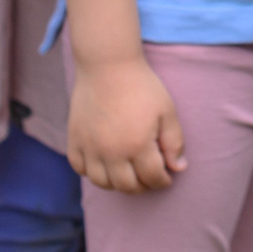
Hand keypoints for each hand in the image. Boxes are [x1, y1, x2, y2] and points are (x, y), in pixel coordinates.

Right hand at [68, 53, 186, 191]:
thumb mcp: (167, 110)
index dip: (162, 181)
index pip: (152, 178)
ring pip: (102, 183)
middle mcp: (111, 152)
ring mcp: (90, 147)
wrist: (108, 65)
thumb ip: (174, 142)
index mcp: (137, 144)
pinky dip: (92, 172)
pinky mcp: (74, 140)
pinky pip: (80, 168)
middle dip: (142, 186)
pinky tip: (104, 163)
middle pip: (127, 186)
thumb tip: (178, 168)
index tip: (166, 177)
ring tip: (128, 173)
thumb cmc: (141, 86)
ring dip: (117, 183)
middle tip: (148, 177)